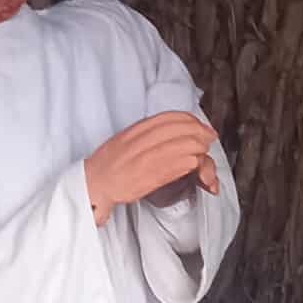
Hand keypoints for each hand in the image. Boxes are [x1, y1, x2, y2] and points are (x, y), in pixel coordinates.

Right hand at [83, 112, 219, 225]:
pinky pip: (181, 165)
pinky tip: (194, 165)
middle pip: (183, 129)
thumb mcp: (124, 139)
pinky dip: (193, 163)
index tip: (200, 125)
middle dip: (201, 133)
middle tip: (208, 138)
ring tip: (201, 154)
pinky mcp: (152, 175)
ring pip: (186, 146)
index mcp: (135, 129)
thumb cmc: (109, 165)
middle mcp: (142, 140)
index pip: (170, 117)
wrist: (94, 185)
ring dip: (200, 150)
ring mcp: (148, 157)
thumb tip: (170, 130)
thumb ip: (145, 133)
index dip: (191, 120)